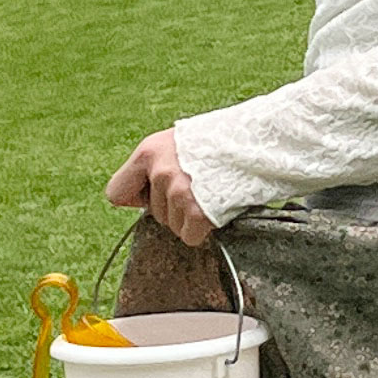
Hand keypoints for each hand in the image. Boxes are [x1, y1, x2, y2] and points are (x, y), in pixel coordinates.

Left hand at [106, 125, 215, 244]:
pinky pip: (190, 237)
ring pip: (172, 226)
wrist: (261, 141)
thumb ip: (156, 165)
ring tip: (211, 192)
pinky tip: (217, 208)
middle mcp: (159, 172)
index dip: (137, 198)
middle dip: (172, 208)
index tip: (153, 194)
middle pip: (152, 213)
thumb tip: (140, 198)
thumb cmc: (223, 140)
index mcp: (148, 152)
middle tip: (199, 186)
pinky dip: (204, 230)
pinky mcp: (198, 213)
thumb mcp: (178, 142)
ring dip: (190, 217)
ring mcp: (178, 193)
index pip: (116, 193)